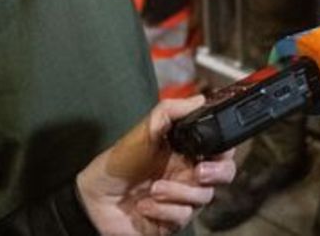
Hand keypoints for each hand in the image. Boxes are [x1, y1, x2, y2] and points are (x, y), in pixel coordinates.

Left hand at [76, 96, 236, 235]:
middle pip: (224, 174)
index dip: (224, 150)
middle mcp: (188, 174)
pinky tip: (146, 205)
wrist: (94, 199)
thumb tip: (200, 99)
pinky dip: (164, 210)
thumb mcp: (143, 130)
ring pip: (204, 197)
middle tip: (198, 172)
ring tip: (154, 188)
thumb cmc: (118, 164)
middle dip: (217, 173)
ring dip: (178, 193)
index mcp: (186, 151)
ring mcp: (182, 199)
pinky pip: (184, 216)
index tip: (215, 149)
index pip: (220, 149)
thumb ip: (170, 111)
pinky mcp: (173, 220)